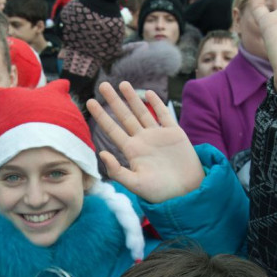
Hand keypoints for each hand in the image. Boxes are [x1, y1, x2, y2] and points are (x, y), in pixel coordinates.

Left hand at [87, 81, 203, 202]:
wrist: (187, 192)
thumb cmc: (160, 192)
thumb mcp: (136, 184)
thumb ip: (117, 171)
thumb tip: (102, 154)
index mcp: (132, 151)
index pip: (112, 129)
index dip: (101, 116)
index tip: (89, 102)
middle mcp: (143, 140)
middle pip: (125, 116)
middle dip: (114, 101)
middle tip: (102, 85)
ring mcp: (158, 135)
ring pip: (142, 112)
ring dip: (132, 98)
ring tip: (122, 83)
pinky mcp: (174, 133)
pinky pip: (163, 115)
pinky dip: (156, 104)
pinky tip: (148, 93)